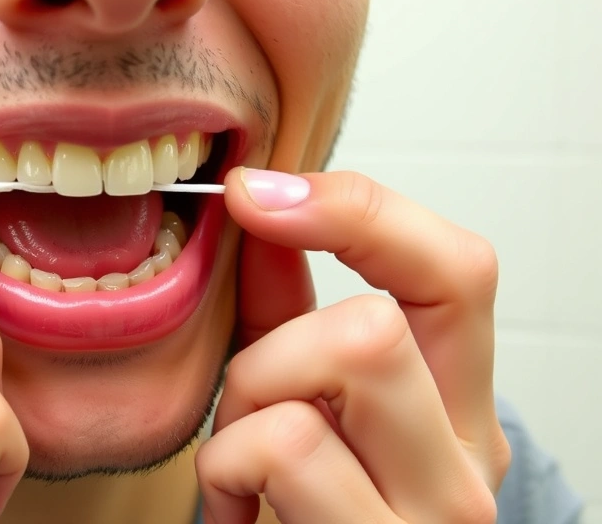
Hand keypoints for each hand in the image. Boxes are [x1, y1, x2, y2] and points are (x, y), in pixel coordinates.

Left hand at [195, 168, 510, 523]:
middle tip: (246, 401)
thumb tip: (265, 209)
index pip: (456, 269)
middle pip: (372, 331)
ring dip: (238, 419)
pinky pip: (274, 459)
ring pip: (306, 402)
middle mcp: (464, 465)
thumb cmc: (311, 505)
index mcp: (458, 403)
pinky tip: (235, 512)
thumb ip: (290, 310)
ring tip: (237, 467)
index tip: (256, 193)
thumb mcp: (305, 397)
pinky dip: (222, 477)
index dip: (355, 209)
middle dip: (268, 354)